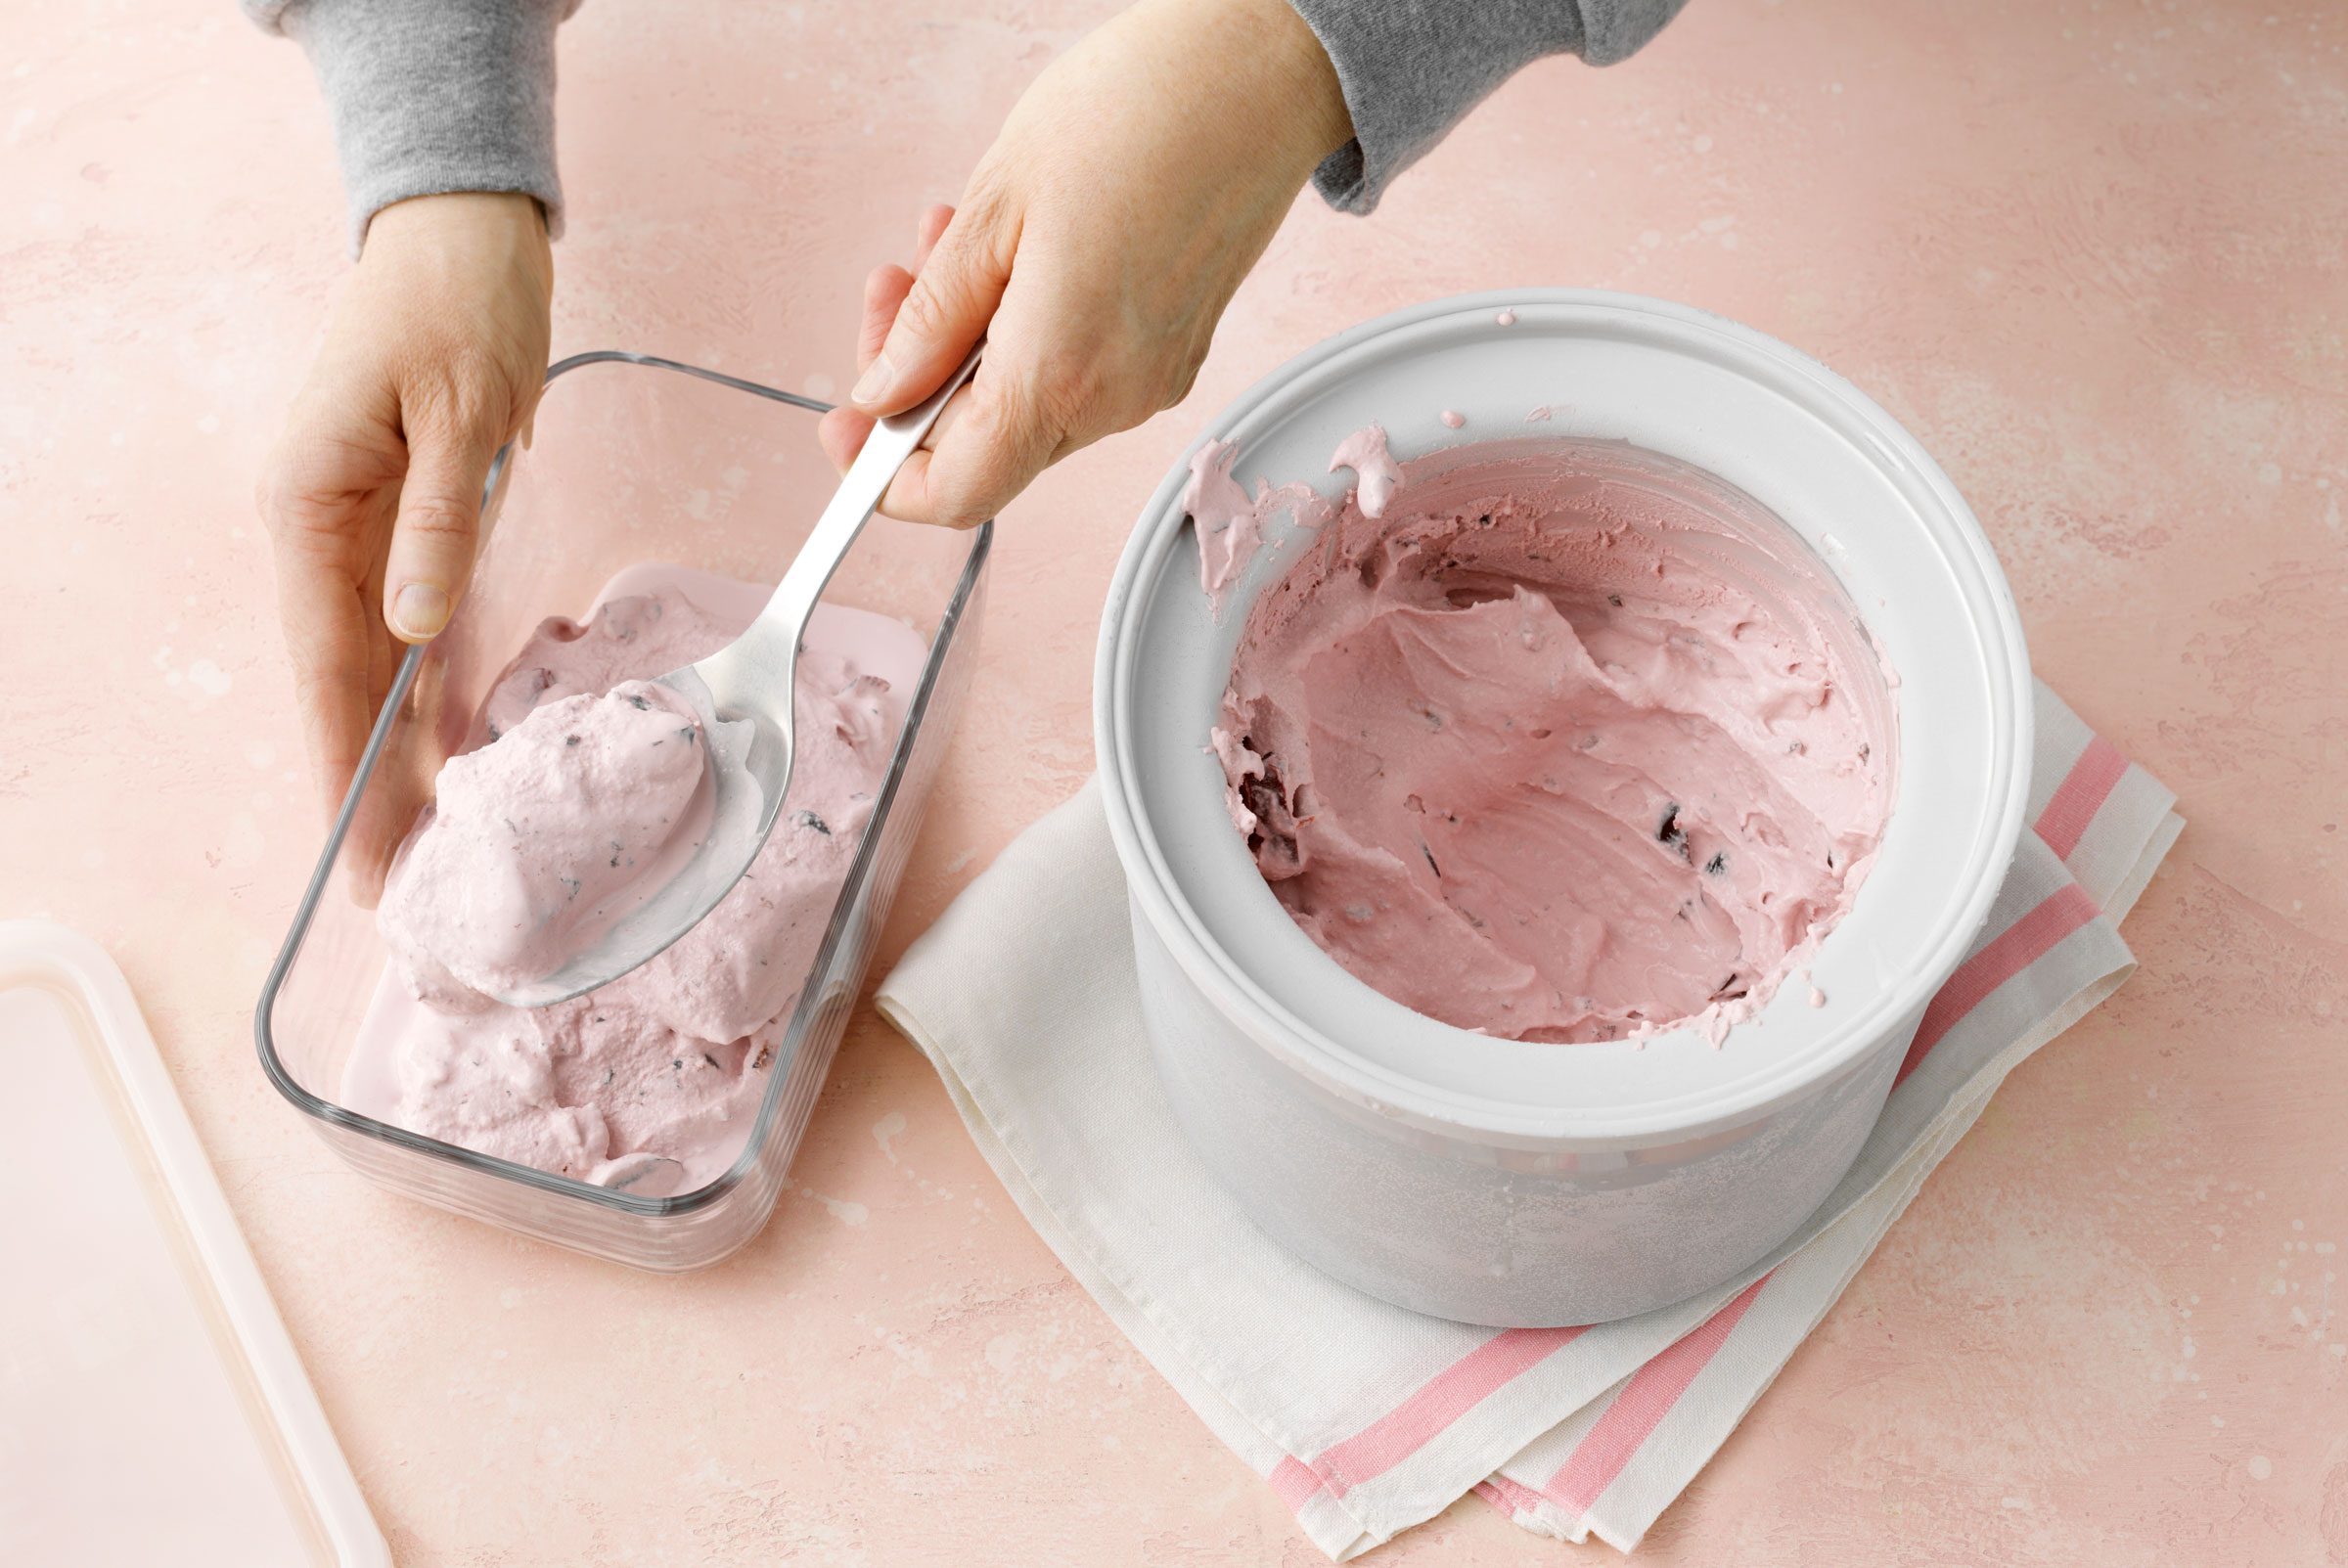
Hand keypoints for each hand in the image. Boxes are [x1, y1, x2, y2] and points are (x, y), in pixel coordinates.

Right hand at [257, 192, 552, 896]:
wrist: (462, 236)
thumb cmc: (458, 303)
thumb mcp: (459, 408)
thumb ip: (436, 519)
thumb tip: (413, 624)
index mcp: (311, 504)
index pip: (326, 663)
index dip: (345, 765)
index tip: (361, 851)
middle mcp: (320, 530)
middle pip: (343, 685)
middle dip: (370, 788)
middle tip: (399, 892)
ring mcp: (358, 532)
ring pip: (376, 669)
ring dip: (399, 757)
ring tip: (428, 851)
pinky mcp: (406, 527)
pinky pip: (413, 631)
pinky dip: (430, 697)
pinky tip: (452, 759)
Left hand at [816, 0, 1350, 525]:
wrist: (1261, 73)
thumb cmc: (1142, 113)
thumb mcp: (996, 207)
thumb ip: (933, 319)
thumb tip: (886, 392)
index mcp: (1064, 373)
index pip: (957, 490)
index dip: (884, 478)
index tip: (848, 428)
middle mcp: (1116, 398)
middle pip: (986, 449)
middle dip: (918, 383)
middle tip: (893, 288)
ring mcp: (1152, 379)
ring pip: (1027, 408)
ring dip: (969, 345)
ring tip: (953, 242)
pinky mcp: (1174, 350)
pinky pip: (1076, 375)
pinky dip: (1024, 334)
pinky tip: (1016, 254)